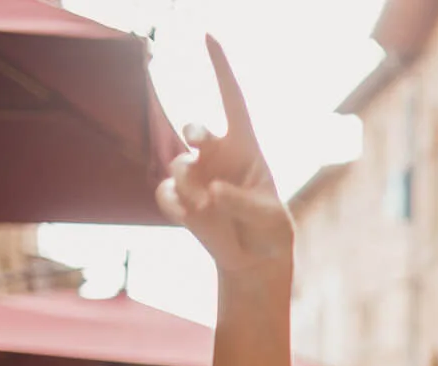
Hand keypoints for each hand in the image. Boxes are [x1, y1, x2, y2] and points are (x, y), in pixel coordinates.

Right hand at [155, 37, 292, 273]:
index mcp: (244, 146)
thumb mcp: (270, 219)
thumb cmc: (269, 230)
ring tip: (214, 210)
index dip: (220, 68)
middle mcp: (215, 154)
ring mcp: (194, 173)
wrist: (252, 258)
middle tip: (200, 140)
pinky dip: (180, 209)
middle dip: (195, 133)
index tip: (209, 35)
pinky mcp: (178, 197)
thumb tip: (211, 191)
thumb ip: (245, 203)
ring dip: (195, 191)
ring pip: (180, 168)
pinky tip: (194, 220)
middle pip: (195, 130)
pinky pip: (167, 195)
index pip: (232, 99)